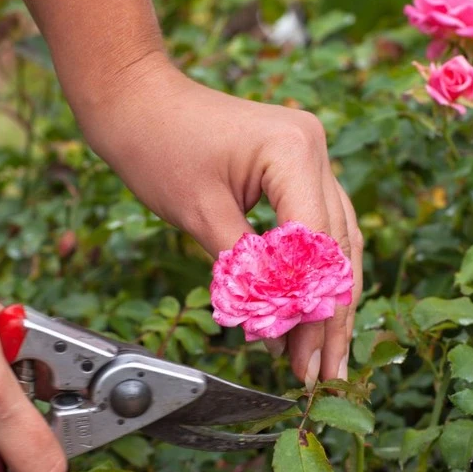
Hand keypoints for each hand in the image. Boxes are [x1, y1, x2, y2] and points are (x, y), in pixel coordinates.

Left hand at [73, 55, 363, 384]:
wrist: (136, 97)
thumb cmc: (156, 144)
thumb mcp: (199, 214)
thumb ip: (243, 271)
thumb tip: (275, 328)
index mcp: (293, 151)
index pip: (316, 245)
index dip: (310, 307)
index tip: (301, 357)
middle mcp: (314, 148)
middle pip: (335, 248)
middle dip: (328, 317)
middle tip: (321, 374)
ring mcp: (310, 154)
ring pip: (336, 241)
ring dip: (327, 301)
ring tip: (323, 358)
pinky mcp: (297, 166)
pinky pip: (317, 226)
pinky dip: (312, 271)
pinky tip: (311, 314)